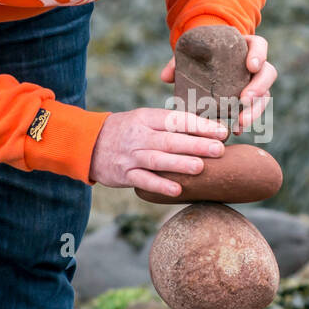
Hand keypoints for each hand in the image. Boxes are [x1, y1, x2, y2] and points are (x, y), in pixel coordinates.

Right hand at [88, 108, 228, 195]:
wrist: (87, 144)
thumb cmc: (127, 131)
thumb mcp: (143, 119)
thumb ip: (169, 123)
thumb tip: (206, 126)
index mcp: (146, 118)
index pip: (176, 120)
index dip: (199, 126)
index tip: (221, 131)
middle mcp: (139, 136)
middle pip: (170, 140)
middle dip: (196, 144)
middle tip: (219, 149)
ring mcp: (131, 156)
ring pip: (158, 160)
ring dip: (180, 164)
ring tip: (201, 167)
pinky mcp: (124, 174)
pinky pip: (143, 180)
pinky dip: (160, 185)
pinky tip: (177, 190)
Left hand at [159, 32, 276, 135]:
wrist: (206, 65)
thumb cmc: (200, 56)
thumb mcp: (190, 54)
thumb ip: (178, 62)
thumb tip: (166, 77)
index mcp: (245, 46)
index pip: (260, 45)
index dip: (259, 55)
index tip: (251, 66)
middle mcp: (256, 65)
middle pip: (268, 73)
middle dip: (259, 87)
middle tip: (244, 99)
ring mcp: (256, 83)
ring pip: (265, 96)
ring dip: (255, 110)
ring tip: (240, 122)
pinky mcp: (252, 100)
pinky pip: (255, 110)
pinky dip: (246, 121)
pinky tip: (236, 131)